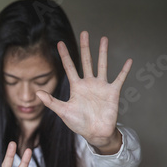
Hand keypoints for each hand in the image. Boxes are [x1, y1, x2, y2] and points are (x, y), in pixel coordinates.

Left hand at [36, 31, 131, 152]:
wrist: (95, 133)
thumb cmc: (79, 123)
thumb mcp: (63, 111)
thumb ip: (51, 102)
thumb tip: (37, 93)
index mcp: (76, 87)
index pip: (69, 67)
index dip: (65, 55)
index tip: (60, 43)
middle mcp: (88, 83)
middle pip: (86, 61)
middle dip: (85, 47)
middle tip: (84, 32)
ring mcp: (101, 86)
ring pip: (102, 65)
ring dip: (103, 52)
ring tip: (103, 38)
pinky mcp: (112, 92)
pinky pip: (119, 78)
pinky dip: (124, 70)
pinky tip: (129, 60)